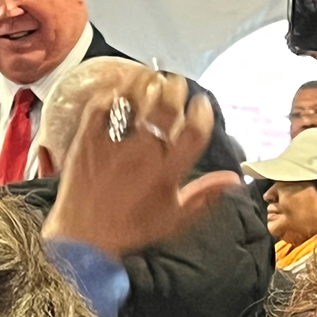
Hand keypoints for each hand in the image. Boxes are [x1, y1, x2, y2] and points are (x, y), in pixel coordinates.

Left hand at [42, 78, 240, 256]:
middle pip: (165, 108)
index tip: (202, 104)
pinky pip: (99, 107)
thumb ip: (204, 196)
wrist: (81, 239)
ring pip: (133, 101)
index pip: (195, 132)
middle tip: (175, 83)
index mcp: (167, 172)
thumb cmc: (130, 230)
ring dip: (145, 84)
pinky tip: (118, 88)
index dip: (202, 113)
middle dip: (175, 89)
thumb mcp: (173, 219)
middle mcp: (142, 154)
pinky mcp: (86, 141)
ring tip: (150, 77)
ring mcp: (113, 145)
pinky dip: (111, 93)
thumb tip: (235, 178)